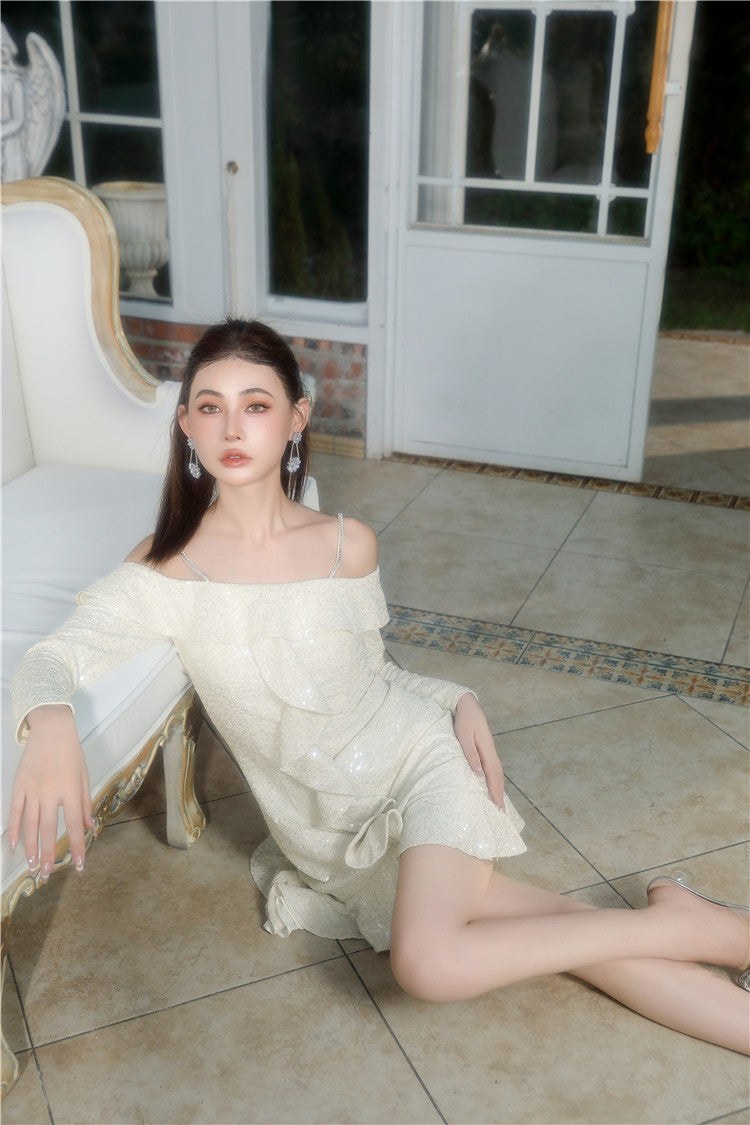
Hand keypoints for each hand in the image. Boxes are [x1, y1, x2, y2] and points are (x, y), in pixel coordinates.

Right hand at [7, 705, 94, 881]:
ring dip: (30, 848)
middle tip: (45, 875)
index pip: (74, 825)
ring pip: (29, 825)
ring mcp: (33, 789)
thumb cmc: (71, 753)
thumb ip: (85, 804)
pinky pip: (15, 811)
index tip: (79, 866)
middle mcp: (51, 793)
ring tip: (31, 866)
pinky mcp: (19, 785)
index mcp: (71, 791)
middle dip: (47, 855)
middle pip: (48, 830)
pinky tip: (13, 845)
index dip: (76, 847)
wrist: (51, 729)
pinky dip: (14, 829)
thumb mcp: (84, 776)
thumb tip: (90, 828)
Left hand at [453, 692, 505, 809]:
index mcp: (487, 750)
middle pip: (498, 776)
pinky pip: (492, 768)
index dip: (495, 791)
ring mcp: (489, 751)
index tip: (498, 806)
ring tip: (498, 802)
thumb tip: (478, 773)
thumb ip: (470, 754)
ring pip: (496, 773)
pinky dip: (494, 779)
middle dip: (499, 794)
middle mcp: (491, 752)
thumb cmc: (464, 720)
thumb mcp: (464, 736)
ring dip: (498, 788)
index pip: (493, 775)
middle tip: (501, 811)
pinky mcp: (485, 749)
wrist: (468, 705)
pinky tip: (491, 785)